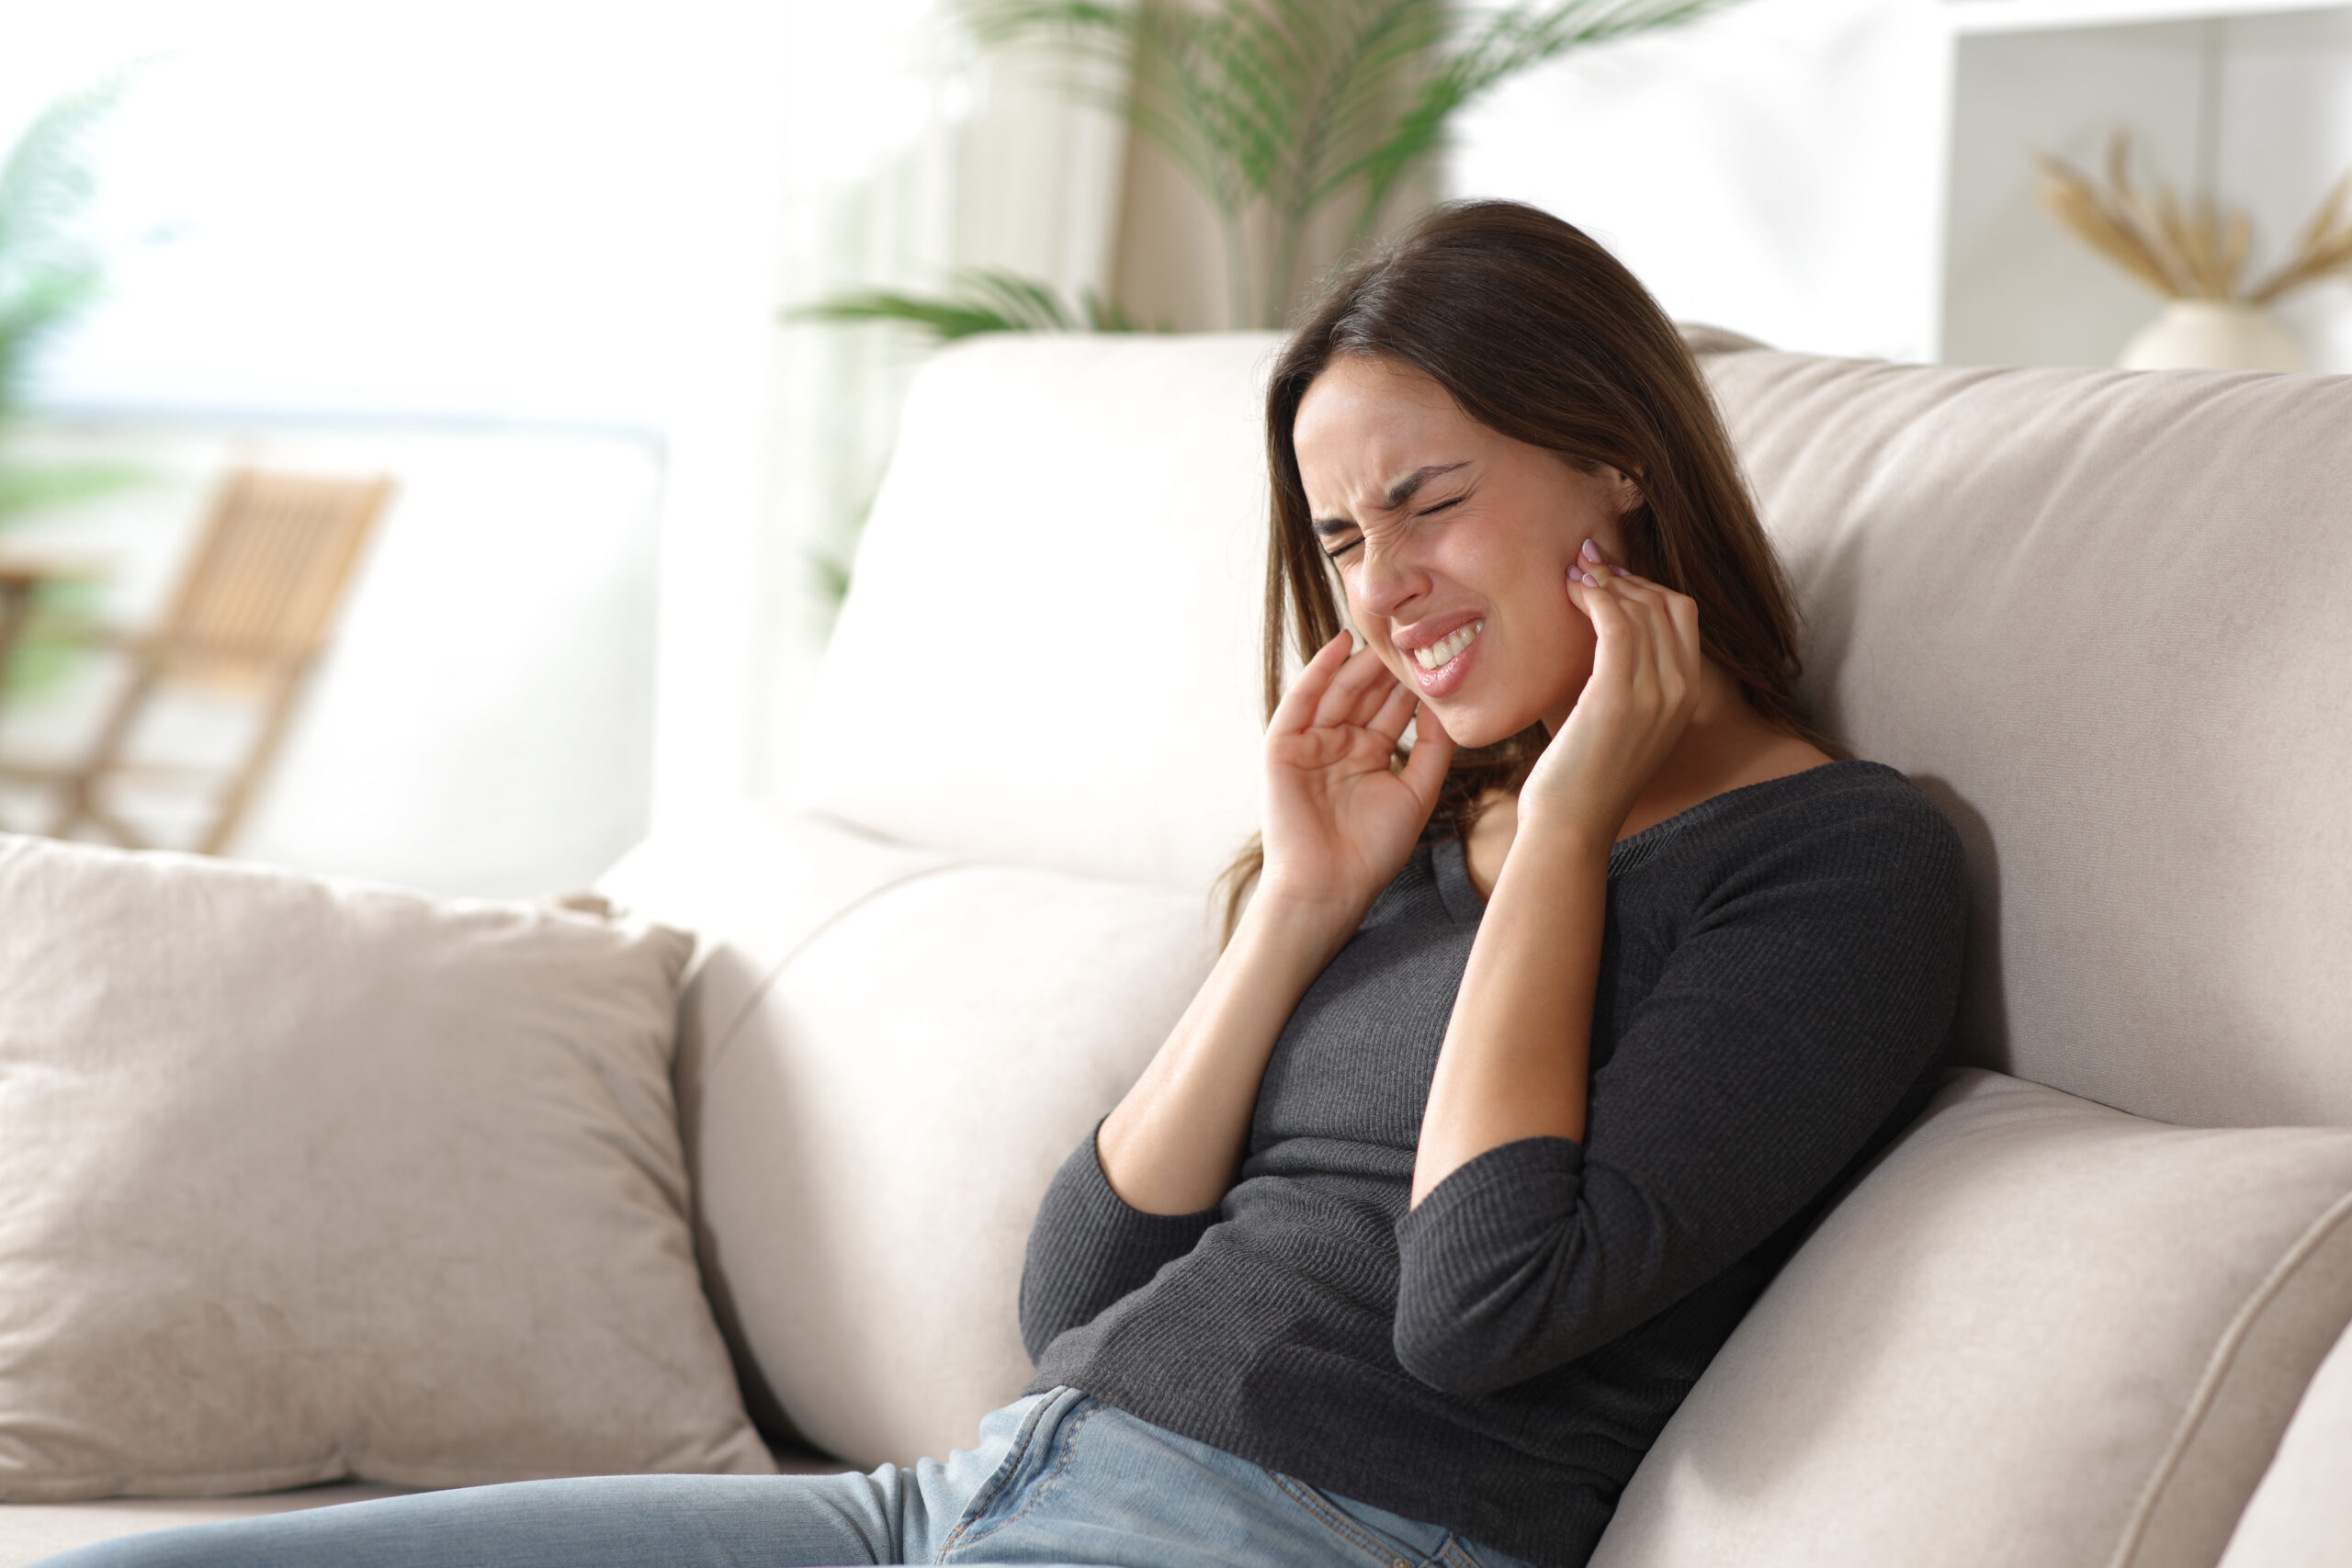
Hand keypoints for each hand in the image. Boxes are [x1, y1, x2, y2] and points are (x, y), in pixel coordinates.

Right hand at [1258, 632, 1455, 920]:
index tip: (1440, 649)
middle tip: (1415, 628)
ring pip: (1338, 691)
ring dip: (1359, 661)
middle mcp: (1338, 744)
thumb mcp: (1417, 793)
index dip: (1413, 681)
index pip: (1392, 708)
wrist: (1330, 885)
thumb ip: (1431, 749)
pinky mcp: (1282, 746)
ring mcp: (1309, 743)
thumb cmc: (1373, 850)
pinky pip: (1301, 700)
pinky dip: (1318, 671)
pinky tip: (1339, 645)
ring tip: (1385, 630)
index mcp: (1368, 755)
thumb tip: (1446, 704)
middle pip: (1366, 693)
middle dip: (1388, 664)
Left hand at [1522, 540, 1701, 840]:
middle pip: (1665, 604)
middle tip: (1585, 564)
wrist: (1571, 823)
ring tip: (1572, 574)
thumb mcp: (1620, 721)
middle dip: (1625, 576)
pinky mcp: (1618, 697)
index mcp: (1688, 695)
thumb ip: (1625, 678)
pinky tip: (1571, 593)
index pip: (1683, 615)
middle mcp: (1680, 691)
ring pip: (1640, 609)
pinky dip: (1594, 598)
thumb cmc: (1584, 773)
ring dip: (1604, 581)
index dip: (1647, 585)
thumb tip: (1605, 629)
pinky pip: (1615, 624)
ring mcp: (1654, 694)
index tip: (1609, 575)